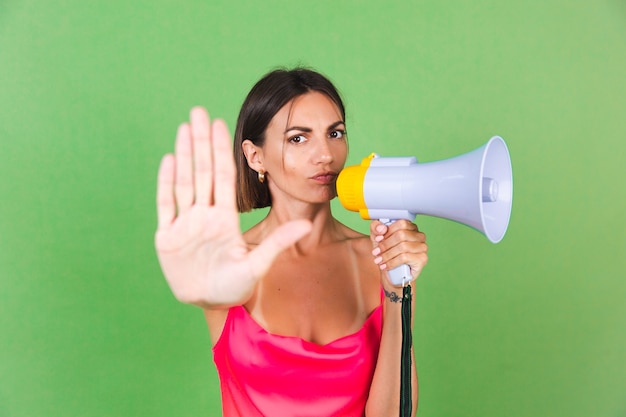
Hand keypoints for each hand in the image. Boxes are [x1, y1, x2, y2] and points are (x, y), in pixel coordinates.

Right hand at [155, 107, 310, 307]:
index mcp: (226, 218)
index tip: (222, 124)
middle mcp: (204, 215)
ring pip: (184, 182)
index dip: (222, 150)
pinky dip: (166, 183)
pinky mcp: (168, 236)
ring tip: (184, 127)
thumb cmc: (235, 286)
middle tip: (198, 111)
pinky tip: (169, 159)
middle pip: (203, 171)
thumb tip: (305, 225)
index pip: (224, 177)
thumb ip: (278, 242)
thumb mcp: (258, 264)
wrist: (209, 304)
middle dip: (201, 141)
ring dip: (184, 154)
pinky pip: (166, 204)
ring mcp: (185, 223)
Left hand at [369, 220, 427, 286]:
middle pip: (401, 235)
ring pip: (403, 247)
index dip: (388, 231)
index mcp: (411, 227)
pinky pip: (405, 258)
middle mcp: (419, 236)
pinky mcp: (422, 259)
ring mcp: (422, 247)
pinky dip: (392, 262)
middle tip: (376, 252)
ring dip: (387, 254)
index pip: (401, 223)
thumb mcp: (377, 238)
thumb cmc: (387, 253)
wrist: (392, 274)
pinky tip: (385, 266)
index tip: (378, 239)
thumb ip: (376, 228)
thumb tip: (381, 228)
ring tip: (379, 260)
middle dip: (385, 244)